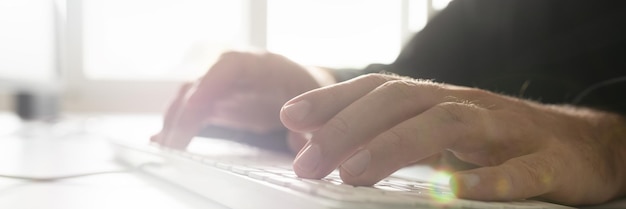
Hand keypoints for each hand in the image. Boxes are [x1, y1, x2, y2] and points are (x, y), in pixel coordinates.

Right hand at [152, 51, 334, 148]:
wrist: (302, 86)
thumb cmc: (307, 92)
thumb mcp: (315, 105)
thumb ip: (309, 124)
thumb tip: (302, 145)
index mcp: (263, 65)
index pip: (230, 66)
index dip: (209, 84)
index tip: (194, 106)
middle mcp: (235, 71)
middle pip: (200, 84)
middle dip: (184, 113)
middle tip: (174, 144)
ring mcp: (220, 85)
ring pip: (188, 98)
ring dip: (174, 123)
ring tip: (165, 150)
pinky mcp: (213, 101)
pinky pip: (190, 111)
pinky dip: (177, 126)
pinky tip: (163, 143)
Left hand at [280, 73, 625, 204]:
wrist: (580, 145)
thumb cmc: (496, 140)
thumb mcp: (436, 130)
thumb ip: (386, 132)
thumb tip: (322, 140)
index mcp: (438, 100)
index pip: (378, 89)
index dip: (334, 100)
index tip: (291, 117)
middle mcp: (465, 106)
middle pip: (400, 103)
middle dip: (348, 129)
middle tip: (308, 163)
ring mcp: (505, 132)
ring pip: (448, 125)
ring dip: (395, 146)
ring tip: (353, 173)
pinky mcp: (545, 162)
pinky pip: (518, 171)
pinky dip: (486, 180)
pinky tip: (452, 191)